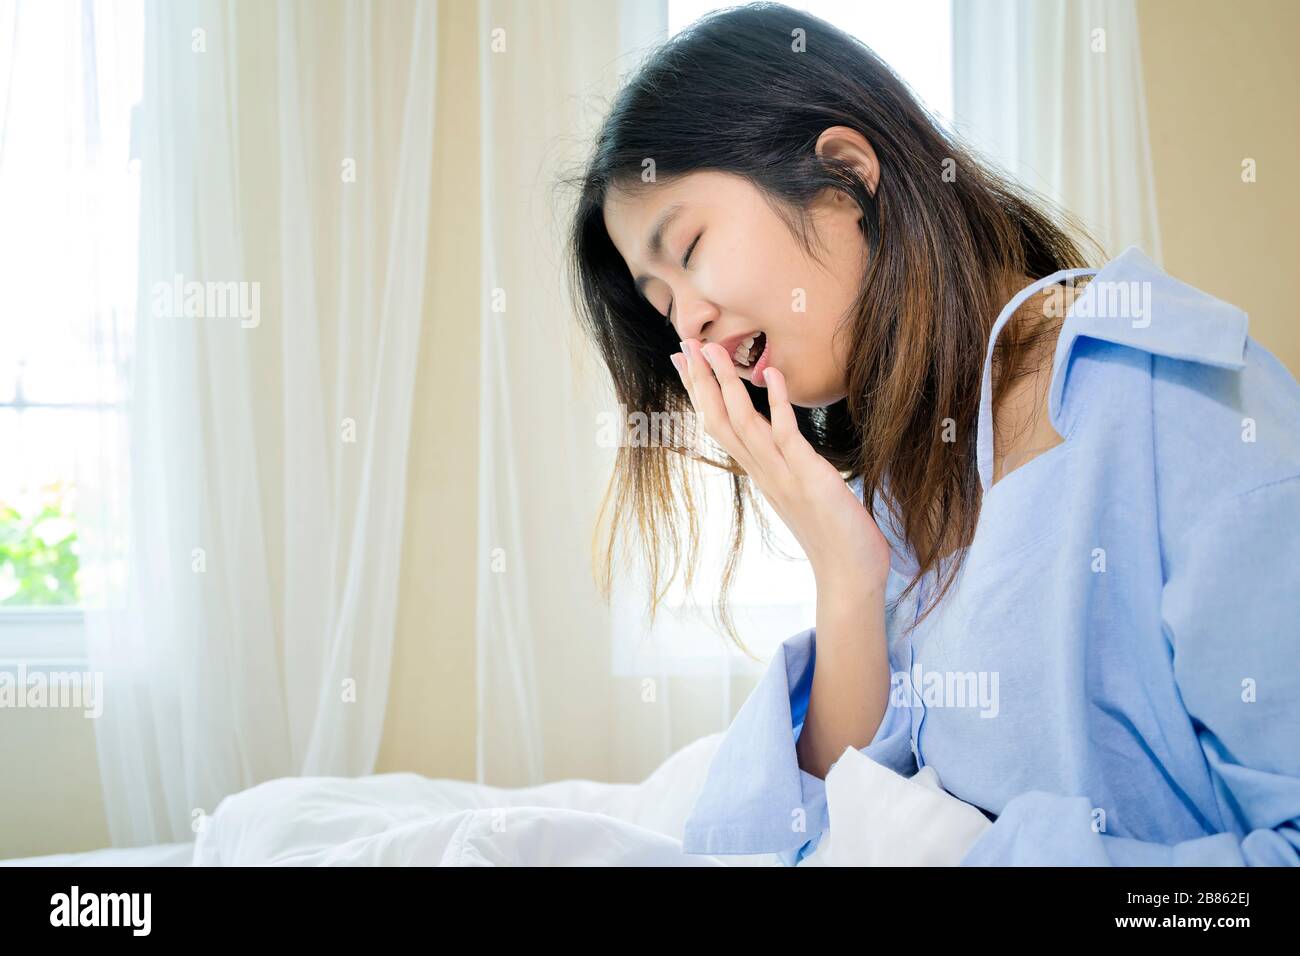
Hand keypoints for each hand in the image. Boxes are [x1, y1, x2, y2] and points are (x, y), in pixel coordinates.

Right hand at [671, 338, 891, 588]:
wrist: (848, 576)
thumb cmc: (834, 537)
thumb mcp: (803, 494)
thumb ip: (789, 468)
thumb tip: (785, 449)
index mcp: (760, 474)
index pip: (720, 426)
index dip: (701, 393)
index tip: (685, 362)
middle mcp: (763, 472)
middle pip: (719, 420)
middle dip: (701, 381)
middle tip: (683, 344)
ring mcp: (782, 474)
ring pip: (742, 423)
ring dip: (726, 384)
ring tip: (713, 348)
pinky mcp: (808, 477)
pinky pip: (785, 434)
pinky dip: (776, 403)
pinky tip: (770, 375)